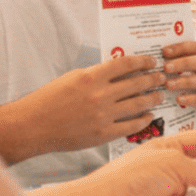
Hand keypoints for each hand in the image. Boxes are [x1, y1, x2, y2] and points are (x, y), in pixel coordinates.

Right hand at [17, 53, 169, 154]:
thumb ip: (96, 75)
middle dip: (153, 79)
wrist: (34, 126)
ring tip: (159, 95)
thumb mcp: (73, 78)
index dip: (143, 62)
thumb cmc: (50, 100)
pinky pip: (131, 125)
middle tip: (161, 78)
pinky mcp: (103, 134)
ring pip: (138, 104)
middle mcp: (100, 95)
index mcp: (92, 77)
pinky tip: (149, 116)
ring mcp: (103, 116)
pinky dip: (144, 119)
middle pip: (137, 83)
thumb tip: (118, 72)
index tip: (152, 62)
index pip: (126, 64)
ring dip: (152, 98)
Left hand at [160, 41, 195, 121]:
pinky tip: (179, 99)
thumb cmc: (192, 91)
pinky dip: (194, 98)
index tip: (164, 51)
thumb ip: (178, 65)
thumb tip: (159, 57)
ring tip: (168, 85)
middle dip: (184, 62)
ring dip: (186, 81)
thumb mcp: (187, 75)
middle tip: (165, 67)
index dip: (182, 47)